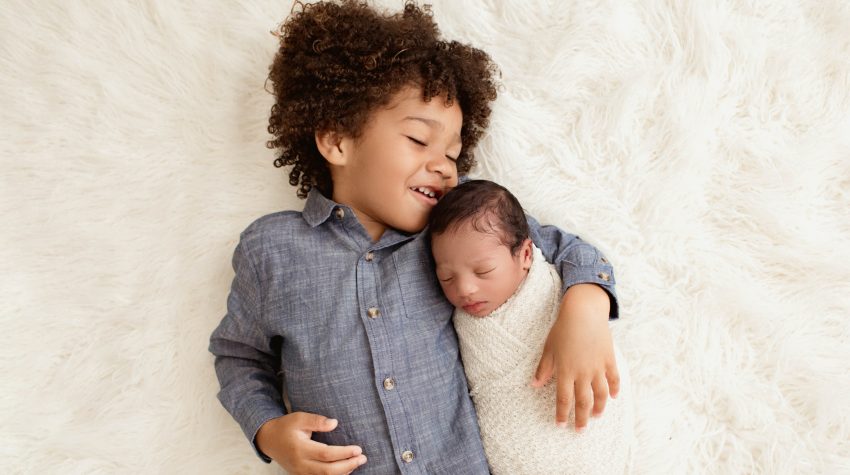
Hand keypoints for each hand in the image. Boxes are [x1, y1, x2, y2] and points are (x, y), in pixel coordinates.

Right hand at [256, 412, 366, 474]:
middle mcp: (300, 464)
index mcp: (300, 449)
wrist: (269, 440)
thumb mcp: (299, 418)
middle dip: (348, 466)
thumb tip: (335, 423)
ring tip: (357, 462)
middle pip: (327, 471)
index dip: (343, 453)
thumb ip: (316, 420)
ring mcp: (300, 472)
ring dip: (343, 472)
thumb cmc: (286, 427)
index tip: (358, 449)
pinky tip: (345, 469)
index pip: (326, 454)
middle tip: (363, 458)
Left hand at [532, 283, 619, 430]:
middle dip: (581, 418)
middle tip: (580, 430)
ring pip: (600, 394)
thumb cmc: (563, 329)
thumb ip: (544, 368)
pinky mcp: (609, 359)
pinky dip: (614, 389)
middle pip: (583, 401)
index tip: (560, 425)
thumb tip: (534, 385)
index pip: (563, 399)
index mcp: (565, 371)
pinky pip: (613, 378)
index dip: (562, 413)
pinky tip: (613, 397)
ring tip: (596, 415)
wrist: (584, 312)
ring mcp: (597, 367)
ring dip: (599, 407)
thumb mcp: (549, 348)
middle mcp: (582, 373)